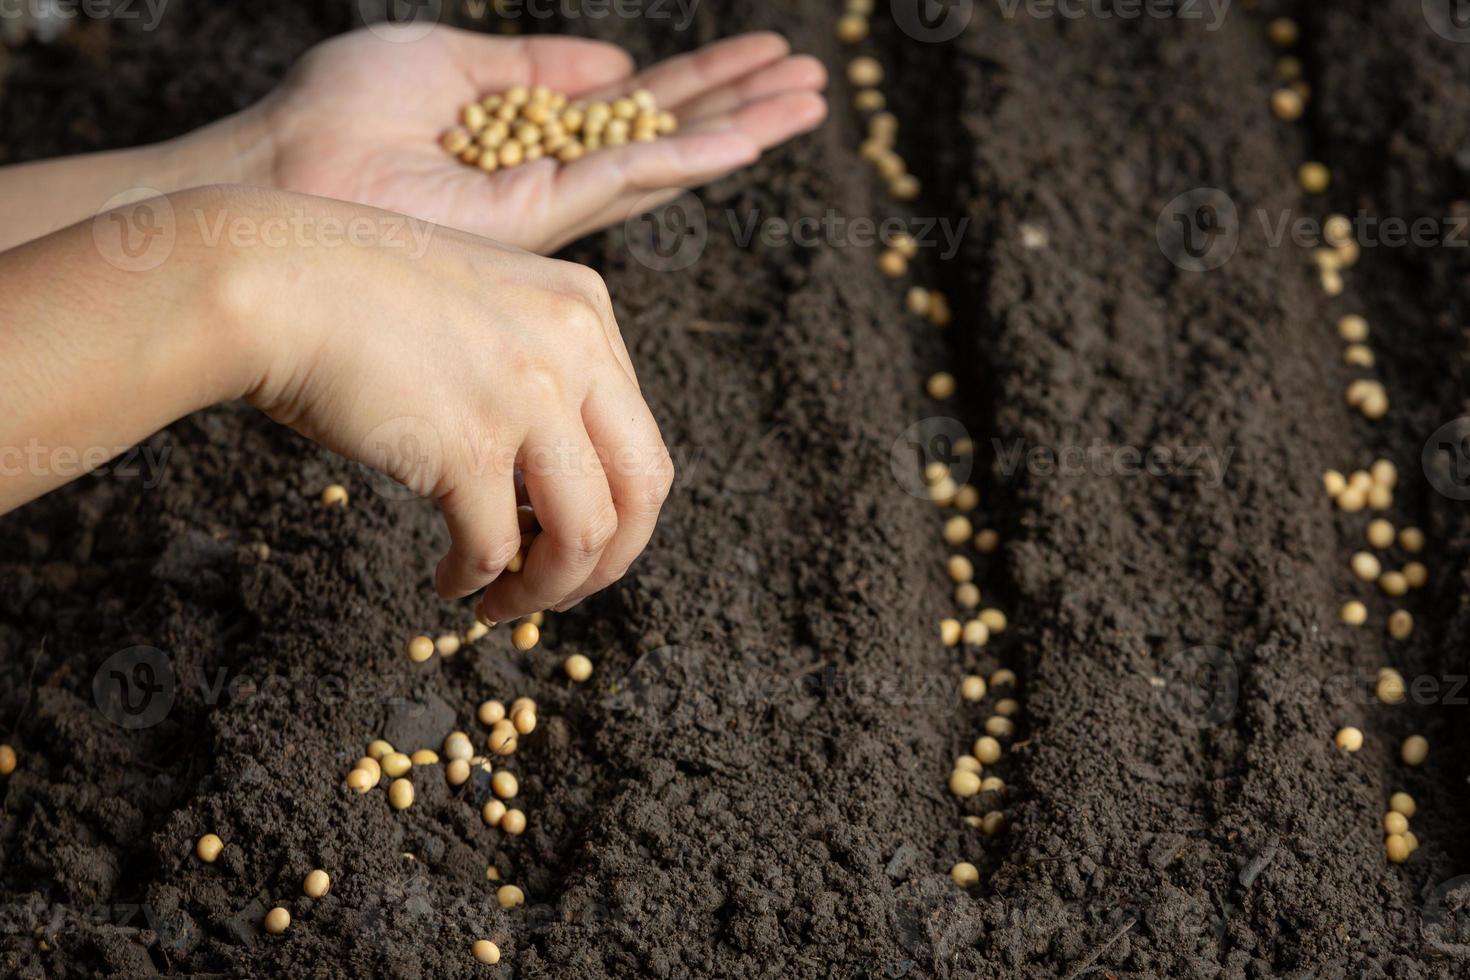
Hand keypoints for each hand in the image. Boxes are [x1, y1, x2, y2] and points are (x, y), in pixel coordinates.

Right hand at [212, 188, 672, 618]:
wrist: (270, 278)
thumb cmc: (355, 293)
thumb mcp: (485, 304)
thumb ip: (537, 365)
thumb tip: (552, 476)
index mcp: (586, 310)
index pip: (639, 437)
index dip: (617, 508)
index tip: (571, 538)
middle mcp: (574, 347)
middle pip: (642, 489)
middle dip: (608, 561)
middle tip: (562, 592)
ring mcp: (527, 395)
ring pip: (586, 533)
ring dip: (548, 588)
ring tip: (505, 603)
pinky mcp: (466, 445)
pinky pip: (493, 547)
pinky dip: (473, 582)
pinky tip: (446, 584)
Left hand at [259, 26, 826, 252]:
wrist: (285, 169)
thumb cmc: (338, 115)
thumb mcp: (449, 62)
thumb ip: (535, 66)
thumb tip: (615, 60)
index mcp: (533, 137)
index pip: (635, 108)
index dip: (699, 82)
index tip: (758, 57)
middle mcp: (553, 176)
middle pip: (667, 135)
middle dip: (740, 105)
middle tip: (812, 81)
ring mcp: (553, 201)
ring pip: (667, 158)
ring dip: (742, 127)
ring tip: (811, 99)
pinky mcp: (541, 216)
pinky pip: (632, 177)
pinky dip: (693, 156)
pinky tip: (750, 134)